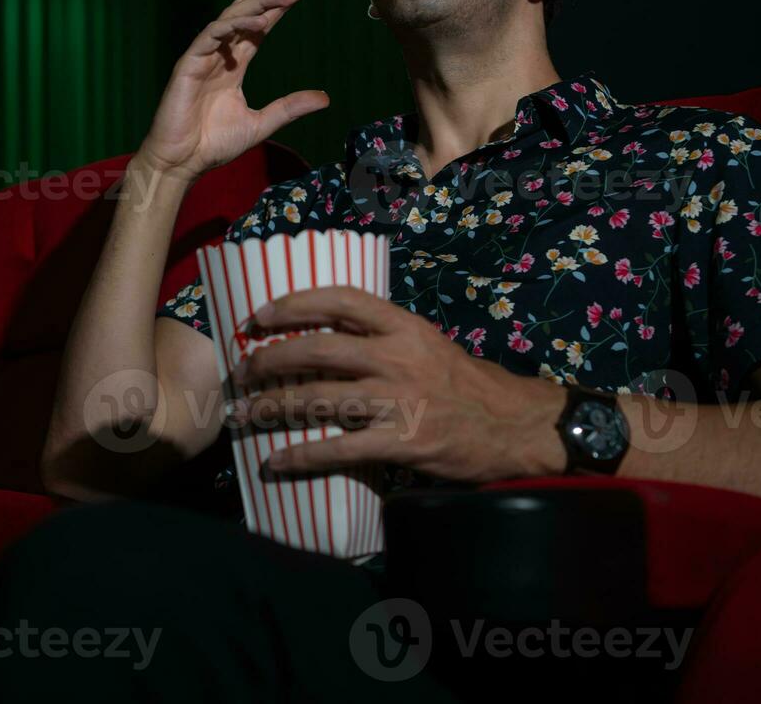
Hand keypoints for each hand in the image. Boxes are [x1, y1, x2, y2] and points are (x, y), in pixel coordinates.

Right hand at [137, 0, 328, 181]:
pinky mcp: (189, 63)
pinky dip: (234, 24)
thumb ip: (289, 107)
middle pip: (247, 12)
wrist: (182, 162)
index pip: (258, 27)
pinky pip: (213, 34)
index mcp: (233, 65)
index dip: (278, 7)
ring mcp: (203, 56)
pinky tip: (258, 19)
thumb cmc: (213, 145)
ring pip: (232, 16)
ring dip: (259, 1)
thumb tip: (325, 98)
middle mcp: (219, 54)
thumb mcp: (261, 124)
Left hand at [228, 286, 567, 482]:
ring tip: (242, 415)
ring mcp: (399, 401)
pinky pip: (338, 449)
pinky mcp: (402, 443)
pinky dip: (301, 455)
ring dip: (272, 407)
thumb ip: (386, 339)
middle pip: (318, 349)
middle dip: (270, 358)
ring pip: (319, 398)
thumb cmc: (471, 386)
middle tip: (242, 370)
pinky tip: (275, 461)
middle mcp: (398, 357)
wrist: (519, 427)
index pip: (341, 300)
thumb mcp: (431, 345)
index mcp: (405, 327)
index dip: (295, 303)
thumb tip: (331, 338)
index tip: (260, 315)